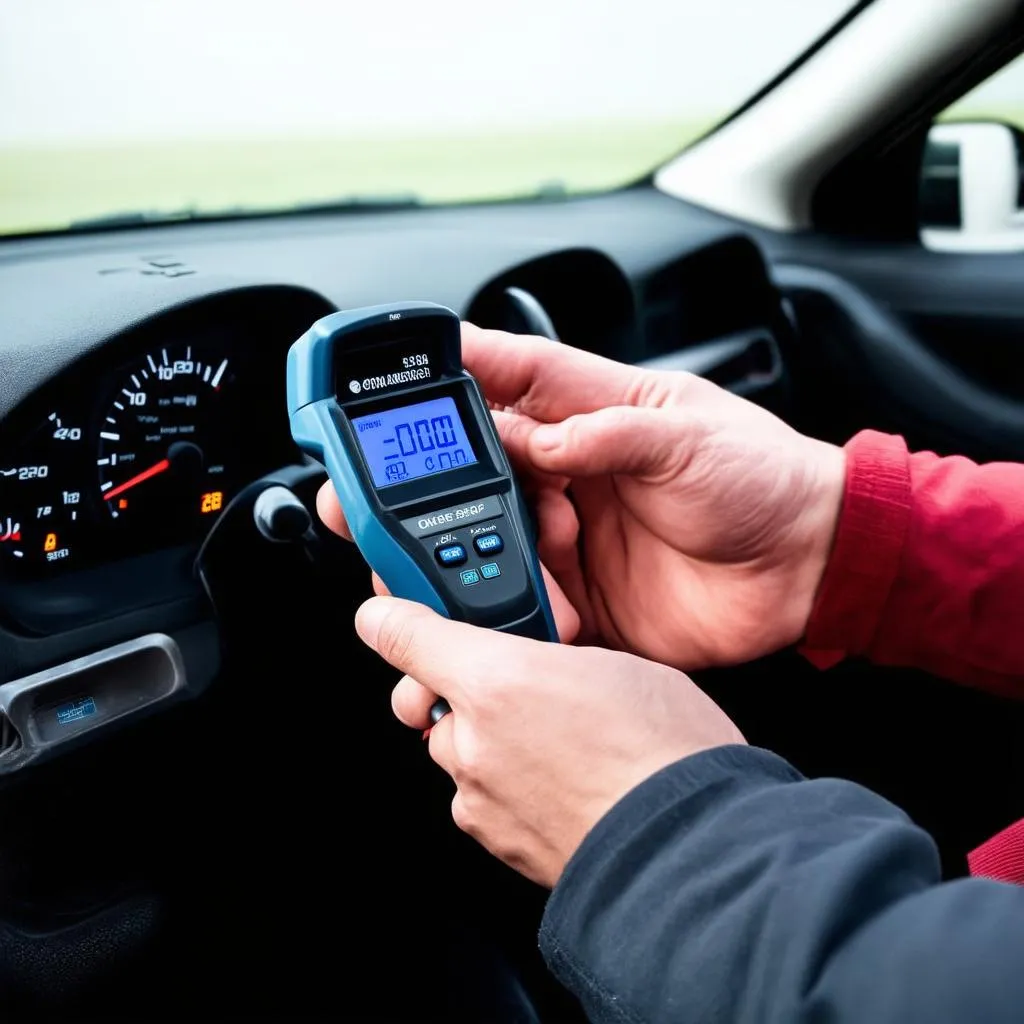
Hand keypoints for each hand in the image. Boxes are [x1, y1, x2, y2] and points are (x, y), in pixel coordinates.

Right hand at [320, 324, 843, 669]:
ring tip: (448, 577)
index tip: (389, 383)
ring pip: (487, 543)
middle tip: (367, 505)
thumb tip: (534, 438)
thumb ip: (607, 435)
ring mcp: (574, 538)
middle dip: (417, 487)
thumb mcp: (688, 438)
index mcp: (594, 416)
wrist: (809, 568)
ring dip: (461, 561)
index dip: (448, 377)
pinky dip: (517, 616)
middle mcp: (571, 475)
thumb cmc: (763, 479)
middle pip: (475, 472)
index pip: (506, 382)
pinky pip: (530, 606)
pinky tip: (539, 618)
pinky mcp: (587, 596)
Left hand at [355, 595, 744, 887]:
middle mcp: (472, 737)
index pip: (405, 634)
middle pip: (423, 697)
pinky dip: (501, 784)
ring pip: (455, 749)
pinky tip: (553, 781)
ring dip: (485, 738)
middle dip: (453, 687)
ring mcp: (477, 793)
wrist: (688, 846)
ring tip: (552, 739)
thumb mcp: (614, 661)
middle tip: (506, 682)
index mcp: (498, 677)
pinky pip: (477, 796)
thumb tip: (537, 657)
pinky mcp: (491, 837)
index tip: (383, 614)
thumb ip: (548, 654)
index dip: (390, 617)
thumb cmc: (666, 750)